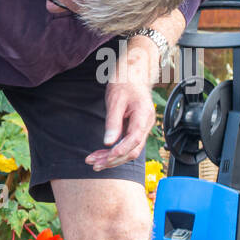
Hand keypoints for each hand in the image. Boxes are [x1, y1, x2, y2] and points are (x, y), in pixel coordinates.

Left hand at [86, 41, 158, 170]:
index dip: (121, 150)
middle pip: (132, 150)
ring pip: (129, 151)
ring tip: (93, 162)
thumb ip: (113, 122)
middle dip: (113, 160)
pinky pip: (126, 146)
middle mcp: (146, 124)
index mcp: (144, 115)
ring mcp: (142, 128)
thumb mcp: (115, 101)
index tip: (106, 158)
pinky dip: (114, 152)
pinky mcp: (135, 130)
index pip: (135, 139)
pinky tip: (100, 156)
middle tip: (93, 164)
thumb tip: (108, 143)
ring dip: (112, 159)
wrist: (132, 76)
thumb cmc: (124, 84)